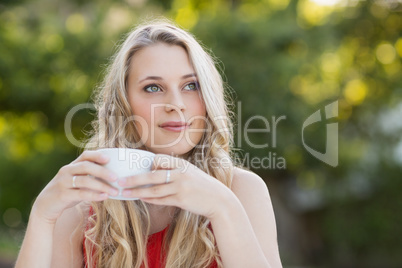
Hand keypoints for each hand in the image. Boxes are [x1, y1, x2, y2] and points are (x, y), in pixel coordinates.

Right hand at [32, 151, 118, 223]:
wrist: (45, 206)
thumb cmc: (68, 192)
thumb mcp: (78, 182)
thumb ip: (90, 177)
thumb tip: (114, 176)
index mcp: (72, 166)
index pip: (85, 155)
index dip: (97, 155)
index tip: (109, 158)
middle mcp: (67, 171)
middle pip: (86, 166)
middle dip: (103, 171)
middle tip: (116, 178)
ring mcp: (63, 182)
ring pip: (84, 180)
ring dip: (102, 186)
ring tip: (114, 191)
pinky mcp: (62, 195)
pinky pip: (81, 193)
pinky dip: (94, 195)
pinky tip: (104, 197)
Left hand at [118, 154, 232, 218]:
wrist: (218, 199)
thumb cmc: (201, 185)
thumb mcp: (189, 172)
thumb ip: (173, 170)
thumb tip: (153, 170)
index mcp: (181, 164)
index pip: (158, 160)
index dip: (146, 164)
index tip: (134, 168)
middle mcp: (180, 173)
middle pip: (152, 175)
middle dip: (134, 178)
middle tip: (120, 181)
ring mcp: (181, 187)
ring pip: (154, 190)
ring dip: (137, 191)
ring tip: (124, 193)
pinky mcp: (181, 199)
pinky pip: (160, 200)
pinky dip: (149, 199)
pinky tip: (140, 199)